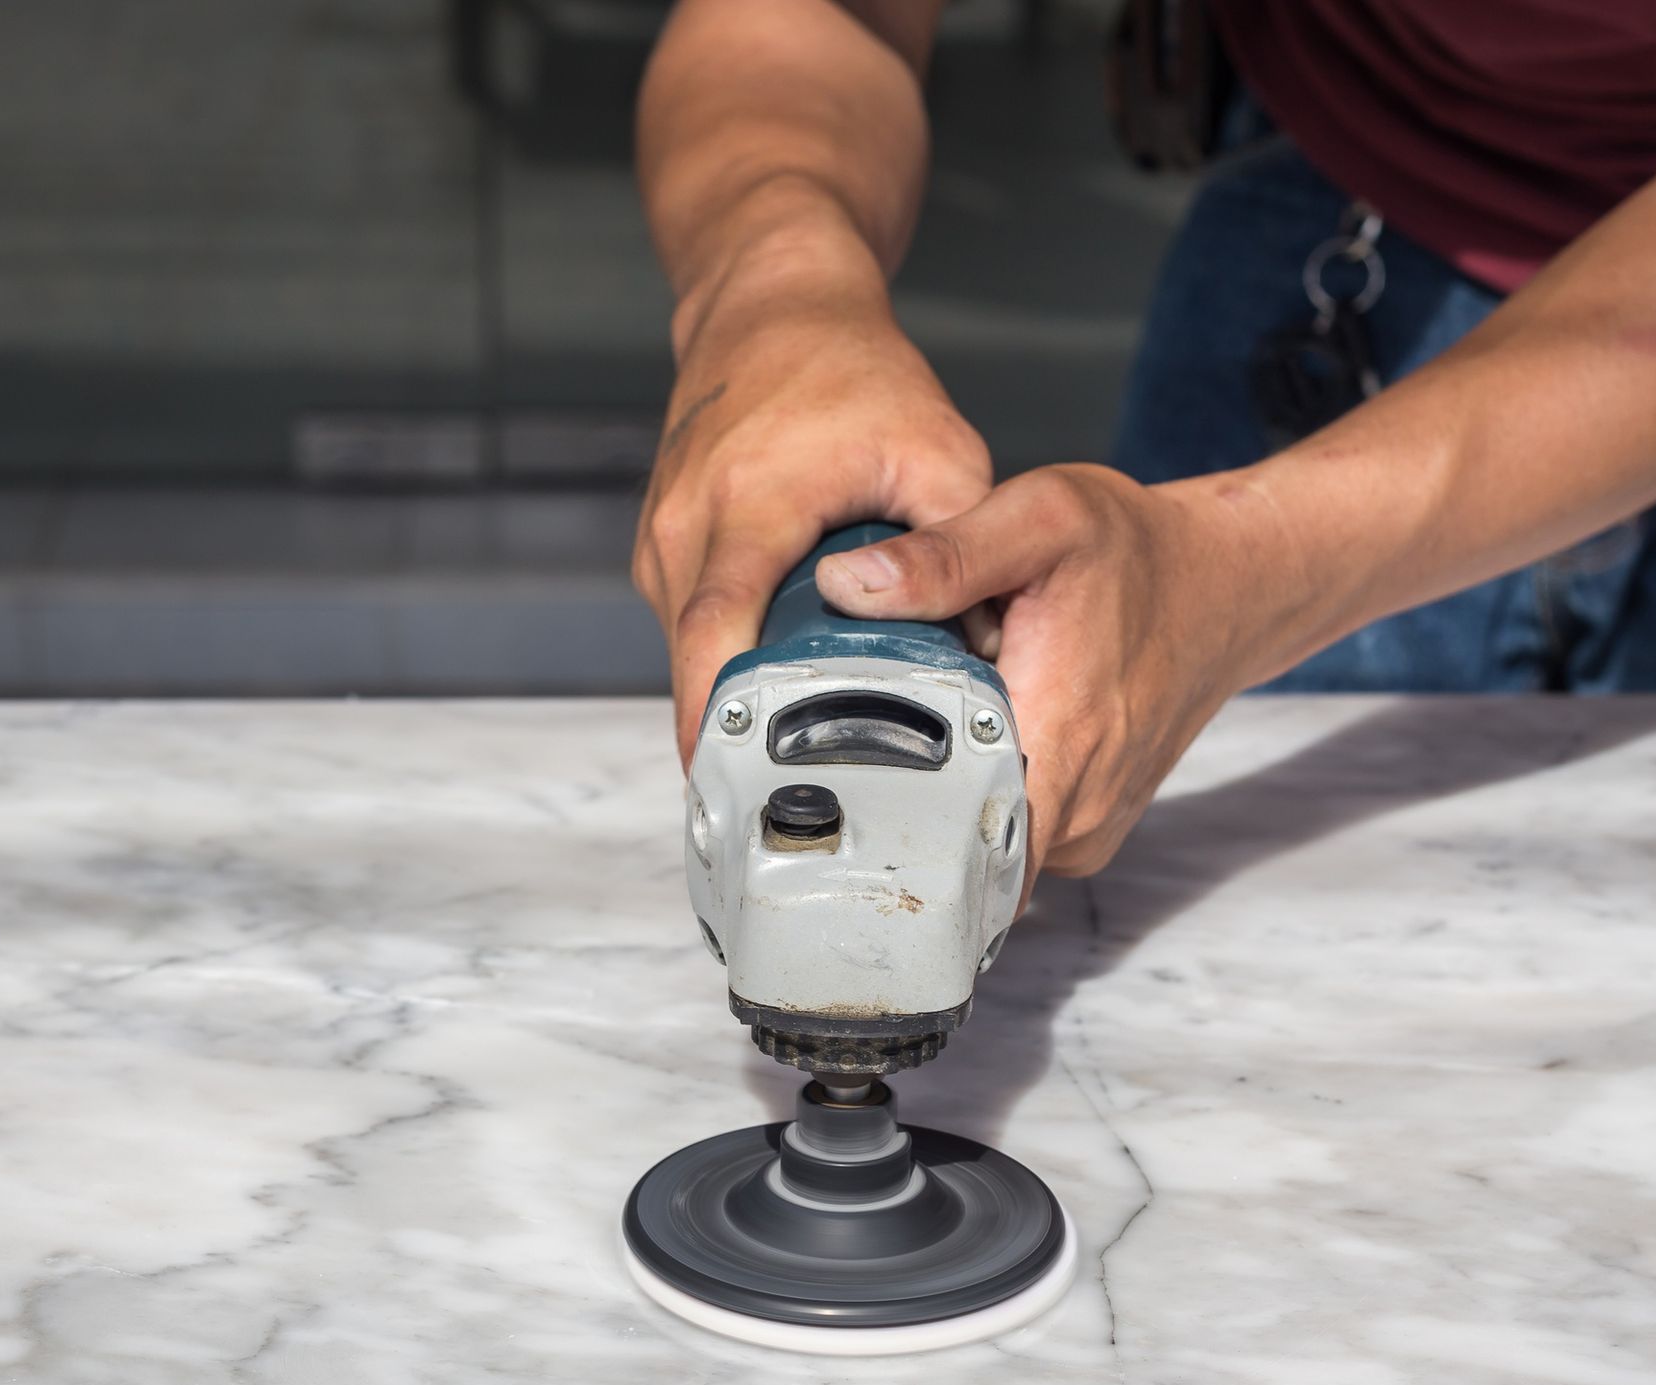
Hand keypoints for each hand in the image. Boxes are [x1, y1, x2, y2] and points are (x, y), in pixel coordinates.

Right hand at [633, 228, 992, 763]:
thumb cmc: (844, 367)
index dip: (717, 717)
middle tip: (782, 808)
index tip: (731, 782)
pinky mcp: (665, 551)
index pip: (715, 634)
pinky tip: (778, 681)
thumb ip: (962, 545)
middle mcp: (687, 530)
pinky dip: (730, 662)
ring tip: (788, 756)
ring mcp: (664, 542)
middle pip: (694, 665)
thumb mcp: (934, 446)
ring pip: (690, 654)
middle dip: (733, 737)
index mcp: (748, 508)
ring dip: (734, 701)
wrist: (768, 305)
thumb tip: (991, 647)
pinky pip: (692, 630)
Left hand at [814, 465, 1267, 885]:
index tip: (851, 804)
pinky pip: (1016, 838)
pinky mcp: (1090, 829)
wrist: (1224, 584)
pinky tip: (985, 742)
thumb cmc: (1137, 552)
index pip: (961, 856)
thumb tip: (847, 584)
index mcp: (1056, 740)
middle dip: (909, 808)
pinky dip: (988, 798)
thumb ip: (942, 558)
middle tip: (889, 741)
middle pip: (958, 858)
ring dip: (952, 799)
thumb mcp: (1039, 519)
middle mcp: (1076, 807)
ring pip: (985, 850)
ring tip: (950, 730)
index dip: (894, 838)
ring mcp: (1088, 828)